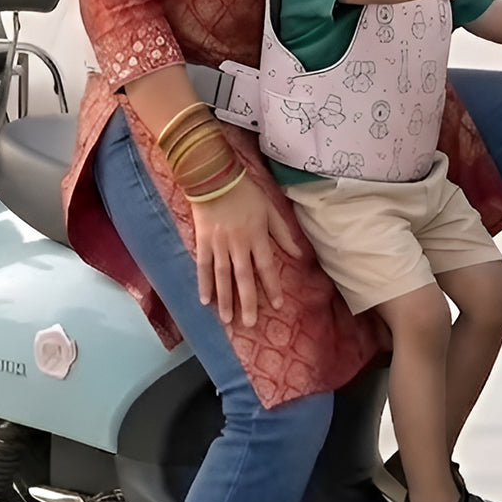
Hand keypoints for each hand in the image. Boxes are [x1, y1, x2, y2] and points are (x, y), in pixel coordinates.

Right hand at [192, 173, 302, 327]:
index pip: (266, 267)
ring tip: (227, 320)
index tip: (276, 305)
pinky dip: (204, 284)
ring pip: (222, 277)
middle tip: (250, 323)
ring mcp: (219, 244)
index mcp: (257, 237)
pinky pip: (203, 267)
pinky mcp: (203, 242)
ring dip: (225, 299)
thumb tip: (299, 255)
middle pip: (244, 278)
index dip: (271, 287)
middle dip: (247, 302)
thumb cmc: (246, 193)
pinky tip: (205, 301)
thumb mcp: (271, 209)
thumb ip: (283, 233)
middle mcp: (238, 244)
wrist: (214, 178)